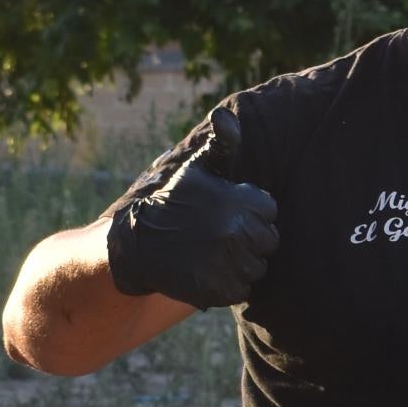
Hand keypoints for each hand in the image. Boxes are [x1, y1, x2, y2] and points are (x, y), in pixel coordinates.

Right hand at [106, 107, 278, 307]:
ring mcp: (227, 262)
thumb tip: (225, 116)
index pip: (270, 212)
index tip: (228, 214)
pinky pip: (242, 290)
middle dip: (250, 241)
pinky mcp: (219, 289)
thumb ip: (221, 144)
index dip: (251, 214)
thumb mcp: (197, 169)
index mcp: (239, 200)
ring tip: (212, 254)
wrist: (137, 244)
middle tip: (220, 237)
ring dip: (240, 265)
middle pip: (268, 242)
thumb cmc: (173, 202)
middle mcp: (236, 230)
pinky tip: (208, 272)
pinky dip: (228, 286)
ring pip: (257, 268)